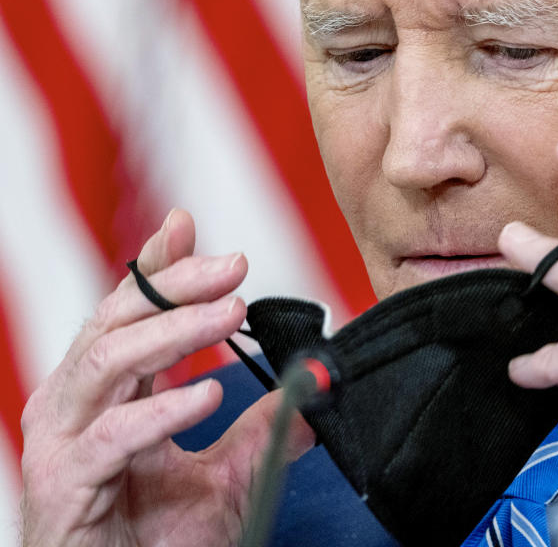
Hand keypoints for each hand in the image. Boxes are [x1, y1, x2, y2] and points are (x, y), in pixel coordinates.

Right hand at [19, 210, 314, 545]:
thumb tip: (310, 390)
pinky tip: (209, 392)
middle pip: (116, 321)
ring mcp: (64, 444)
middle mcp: (77, 408)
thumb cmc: (157, 545)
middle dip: (174, 284)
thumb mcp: (227, 477)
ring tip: (230, 313)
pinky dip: (162, 409)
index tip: (188, 225)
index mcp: (109, 394)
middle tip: (234, 264)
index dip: (155, 266)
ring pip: (107, 362)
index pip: (128, 313)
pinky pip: (112, 435)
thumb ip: (262, 430)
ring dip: (173, 331)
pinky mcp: (64, 485)